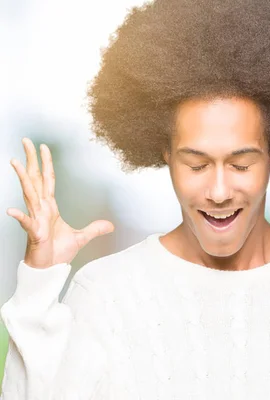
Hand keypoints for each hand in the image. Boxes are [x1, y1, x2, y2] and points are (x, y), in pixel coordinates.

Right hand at [6, 138, 114, 268]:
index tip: (43, 146)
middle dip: (31, 160)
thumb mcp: (81, 238)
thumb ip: (94, 229)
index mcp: (50, 207)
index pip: (48, 180)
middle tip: (26, 140)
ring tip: (15, 162)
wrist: (49, 270)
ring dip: (22, 179)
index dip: (46, 163)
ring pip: (29, 194)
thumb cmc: (58, 253)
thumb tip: (110, 225)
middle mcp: (40, 209)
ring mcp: (36, 220)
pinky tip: (11, 210)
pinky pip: (27, 224)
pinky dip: (20, 217)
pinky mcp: (35, 234)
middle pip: (35, 179)